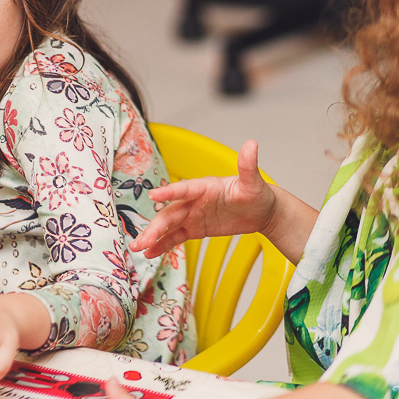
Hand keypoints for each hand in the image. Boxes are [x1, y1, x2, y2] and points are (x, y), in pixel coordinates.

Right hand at [131, 140, 275, 257]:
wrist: (261, 211)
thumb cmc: (256, 193)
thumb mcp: (253, 182)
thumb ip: (247, 166)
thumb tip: (252, 144)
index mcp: (204, 186)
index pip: (184, 189)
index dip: (169, 192)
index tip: (153, 195)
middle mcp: (193, 200)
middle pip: (170, 212)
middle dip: (155, 226)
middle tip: (142, 240)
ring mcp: (191, 214)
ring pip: (167, 225)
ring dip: (152, 236)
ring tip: (138, 248)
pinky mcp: (194, 228)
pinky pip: (175, 237)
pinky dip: (162, 245)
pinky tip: (150, 253)